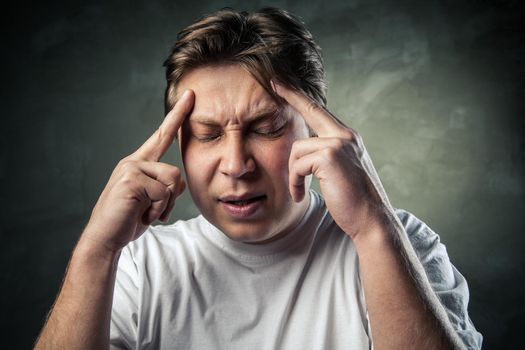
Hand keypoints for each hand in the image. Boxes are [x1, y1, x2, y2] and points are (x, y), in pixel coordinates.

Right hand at [83, 90, 194, 252]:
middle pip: (175, 171)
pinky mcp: (130, 179)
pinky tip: (140, 215)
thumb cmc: (129, 220)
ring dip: (163, 206)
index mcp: (140, 164)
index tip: (190, 96)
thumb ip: (166, 187)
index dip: (177, 116)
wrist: (106, 238)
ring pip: (172, 181)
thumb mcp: (152, 201)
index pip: (162, 135)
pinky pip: (162, 193)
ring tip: (145, 213)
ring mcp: (131, 169)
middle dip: (170, 199)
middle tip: (153, 212)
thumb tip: (178, 181)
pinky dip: (156, 211)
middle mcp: (134, 162)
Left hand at [273, 82, 389, 238]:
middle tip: (273, 81)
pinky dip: (294, 182)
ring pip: (297, 149)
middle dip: (290, 94)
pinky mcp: (329, 157)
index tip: (284, 84)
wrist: (371, 220)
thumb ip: (327, 156)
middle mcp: (345, 136)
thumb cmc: (354, 201)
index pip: (320, 112)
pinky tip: (300, 195)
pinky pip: (297, 164)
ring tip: (299, 190)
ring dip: (293, 173)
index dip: (300, 97)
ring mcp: (339, 144)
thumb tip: (305, 151)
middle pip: (310, 109)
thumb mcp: (341, 172)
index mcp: (347, 138)